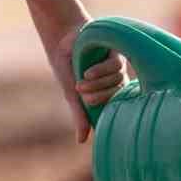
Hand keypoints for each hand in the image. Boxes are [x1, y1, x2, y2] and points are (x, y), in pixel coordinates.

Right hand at [39, 19, 126, 143]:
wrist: (62, 38)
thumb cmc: (67, 66)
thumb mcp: (72, 93)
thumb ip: (80, 115)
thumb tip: (82, 141)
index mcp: (106, 91)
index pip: (114, 105)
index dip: (101, 105)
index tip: (85, 101)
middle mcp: (115, 79)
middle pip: (118, 93)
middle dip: (98, 95)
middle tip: (81, 92)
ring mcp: (117, 65)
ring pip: (118, 80)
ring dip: (99, 83)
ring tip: (81, 81)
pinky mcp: (117, 50)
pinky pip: (117, 66)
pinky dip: (102, 71)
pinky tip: (88, 71)